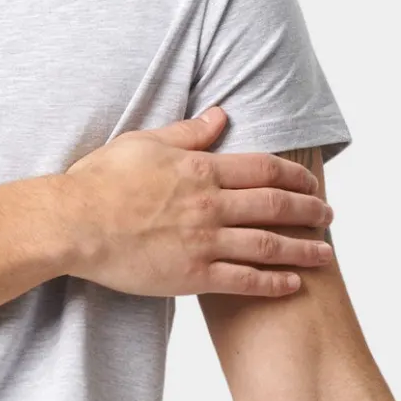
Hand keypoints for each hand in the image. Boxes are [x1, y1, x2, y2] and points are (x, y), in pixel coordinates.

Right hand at [58, 103, 335, 298]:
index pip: (264, 169)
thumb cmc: (100, 181)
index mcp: (201, 169)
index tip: (310, 182)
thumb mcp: (145, 142)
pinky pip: (242, 279)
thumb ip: (188, 133)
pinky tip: (292, 284)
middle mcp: (210, 204)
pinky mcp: (191, 275)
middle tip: (328, 215)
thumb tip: (220, 116)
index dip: (294, 175)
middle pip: (275, 205)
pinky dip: (272, 282)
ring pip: (268, 244)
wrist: (73, 223)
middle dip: (308, 210)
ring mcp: (203, 241)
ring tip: (325, 254)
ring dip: (302, 249)